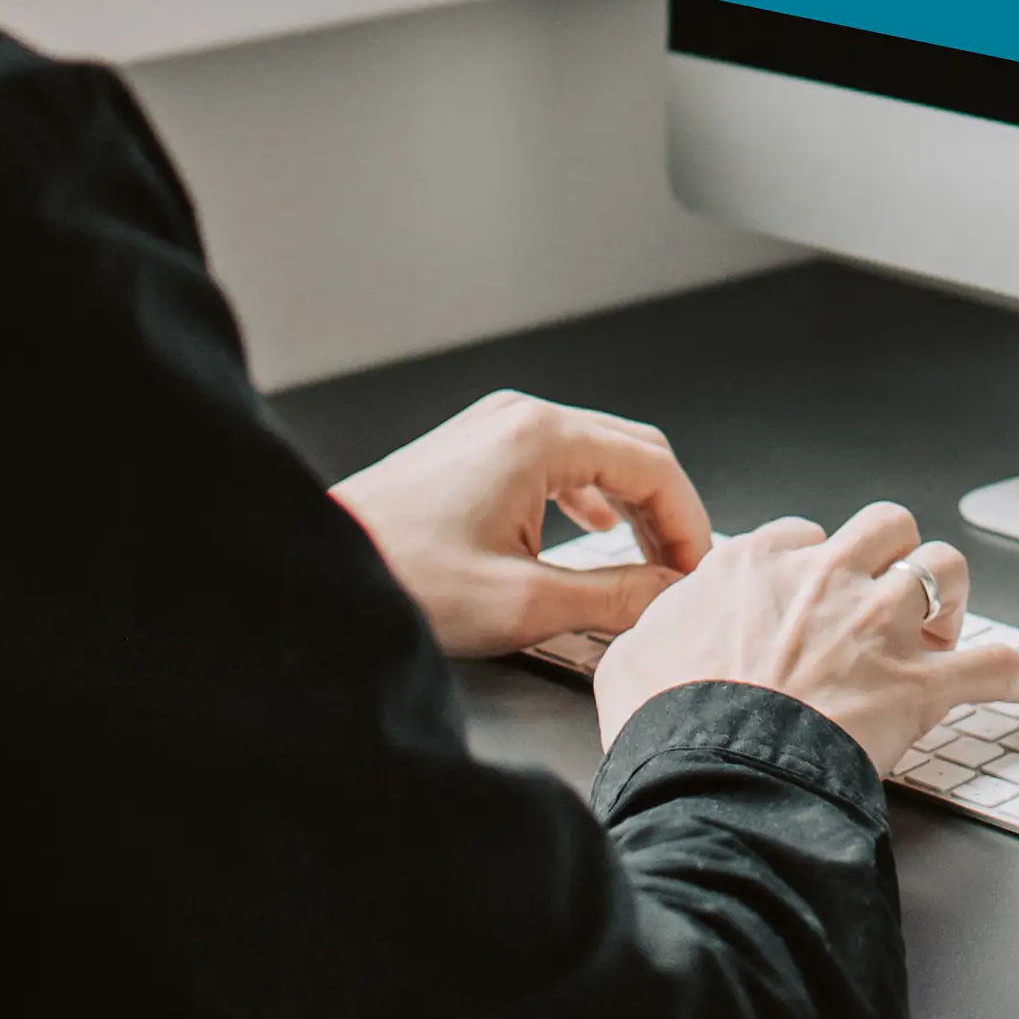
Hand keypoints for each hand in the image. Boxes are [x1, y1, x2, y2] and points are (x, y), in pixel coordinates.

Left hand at [335, 389, 712, 658]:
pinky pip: (557, 459)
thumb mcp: (524, 602)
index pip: (654, 465)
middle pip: (631, 449)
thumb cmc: (406, 578)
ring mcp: (493, 427)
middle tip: (680, 571)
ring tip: (646, 559)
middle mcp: (520, 416)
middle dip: (665, 511)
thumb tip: (668, 594)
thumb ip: (613, 597)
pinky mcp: (473, 448)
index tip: (697, 574)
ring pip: (595, 452)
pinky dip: (590, 495)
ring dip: (630, 504)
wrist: (322, 569)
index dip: (688, 523)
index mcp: (540, 437)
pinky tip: (594, 532)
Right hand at [587, 505, 1018, 778]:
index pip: (800, 535)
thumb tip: (660, 625)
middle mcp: (827, 580)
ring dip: (953, 594)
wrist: (716, 776)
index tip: (811, 592)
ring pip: (946, 570)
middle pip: (885, 528)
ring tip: (947, 622)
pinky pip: (997, 667)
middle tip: (886, 590)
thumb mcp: (633, 656)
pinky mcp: (921, 686)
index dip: (810, 565)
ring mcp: (879, 628)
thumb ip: (660, 626)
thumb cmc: (670, 725)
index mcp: (758, 566)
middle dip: (892, 553)